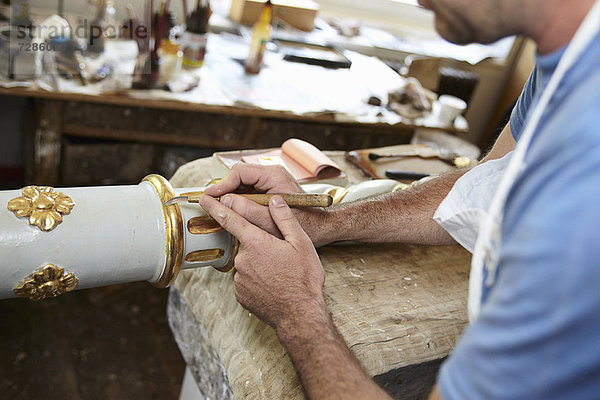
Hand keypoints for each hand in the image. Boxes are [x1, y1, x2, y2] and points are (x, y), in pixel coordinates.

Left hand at [198, 194, 325, 329]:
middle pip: (246, 243)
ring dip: (259, 264)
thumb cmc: (303, 279)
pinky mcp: (240, 294)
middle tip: (280, 256)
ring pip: (247, 263)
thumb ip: (285, 219)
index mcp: (256, 242)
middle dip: (260, 245)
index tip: (204, 198)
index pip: (230, 218)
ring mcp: (240, 279)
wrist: (300, 315)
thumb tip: (275, 200)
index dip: (215, 206)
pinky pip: (246, 280)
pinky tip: (272, 284)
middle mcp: (243, 259)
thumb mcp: (301, 243)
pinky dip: (256, 279)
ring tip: (280, 274)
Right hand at [205, 164, 303, 236]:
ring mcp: (270, 182)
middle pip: (238, 177)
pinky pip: (248, 192)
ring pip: (242, 185)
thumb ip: (247, 210)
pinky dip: (238, 201)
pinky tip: (233, 213)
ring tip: (218, 210)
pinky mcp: (269, 190)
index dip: (221, 185)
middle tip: (209, 204)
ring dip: (230, 197)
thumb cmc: (303, 223)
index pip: (239, 172)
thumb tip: (224, 202)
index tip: (209, 197)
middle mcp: (271, 174)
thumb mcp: (270, 220)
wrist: (321, 226)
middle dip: (223, 191)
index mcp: (273, 175)